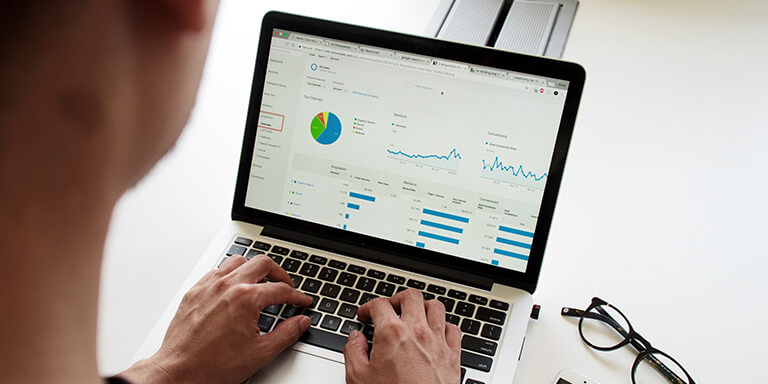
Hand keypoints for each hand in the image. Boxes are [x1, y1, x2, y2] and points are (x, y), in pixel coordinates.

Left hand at [119, 254, 312, 383]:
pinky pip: (216, 271)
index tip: (302, 301)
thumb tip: (301, 322)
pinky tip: (233, 287)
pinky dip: (230, 274)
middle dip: (279, 274)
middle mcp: (227, 286)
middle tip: (286, 286)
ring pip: (238, 261)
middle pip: (262, 263)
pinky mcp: (194, 291)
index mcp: (246, 299)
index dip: (296, 296)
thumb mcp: (260, 353)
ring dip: (253, 268)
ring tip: (261, 282)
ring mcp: (208, 286)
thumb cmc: (212, 365)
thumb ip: (286, 334)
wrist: (179, 372)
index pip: (281, 289)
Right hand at [343, 288, 461, 383]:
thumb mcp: (358, 378)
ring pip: (436, 306)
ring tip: (414, 315)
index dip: (368, 307)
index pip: (379, 305)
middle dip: (397, 299)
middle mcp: (418, 331)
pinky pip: (453, 328)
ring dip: (423, 307)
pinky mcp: (453, 355)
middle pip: (411, 296)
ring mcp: (438, 341)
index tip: (365, 315)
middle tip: (390, 309)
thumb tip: (355, 338)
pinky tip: (436, 332)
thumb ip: (353, 352)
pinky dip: (444, 325)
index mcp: (392, 333)